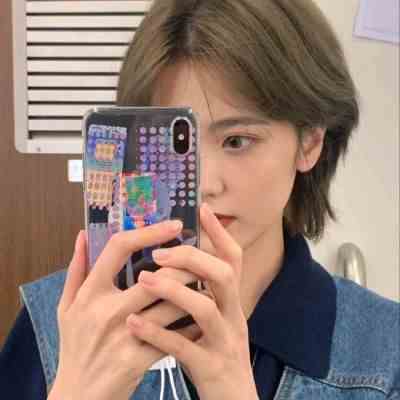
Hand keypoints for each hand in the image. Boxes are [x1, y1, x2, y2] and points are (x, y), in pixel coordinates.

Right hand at [49, 220, 201, 399]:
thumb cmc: (74, 347)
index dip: (148, 232)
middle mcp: (106, 310)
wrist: (77, 396)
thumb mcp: (66, 307)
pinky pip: (175, 336)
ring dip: (194, 292)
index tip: (173, 224)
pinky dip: (192, 325)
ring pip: (171, 305)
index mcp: (90, 292)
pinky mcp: (137, 360)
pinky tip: (201, 317)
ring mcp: (123, 335)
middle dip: (185, 264)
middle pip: (157, 276)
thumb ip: (76, 269)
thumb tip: (84, 235)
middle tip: (202, 256)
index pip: (120, 248)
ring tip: (208, 282)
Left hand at [125, 203, 258, 399]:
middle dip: (192, 258)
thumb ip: (202, 293)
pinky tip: (133, 324)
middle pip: (224, 275)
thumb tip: (178, 265)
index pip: (233, 259)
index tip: (202, 209)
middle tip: (160, 251)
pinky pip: (184, 347)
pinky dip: (157, 333)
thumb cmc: (214, 354)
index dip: (220, 233)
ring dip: (173, 290)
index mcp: (231, 302)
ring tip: (143, 280)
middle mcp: (233, 317)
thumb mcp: (215, 320)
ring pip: (206, 308)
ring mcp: (224, 342)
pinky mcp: (211, 368)